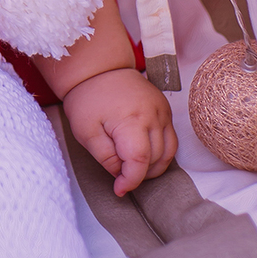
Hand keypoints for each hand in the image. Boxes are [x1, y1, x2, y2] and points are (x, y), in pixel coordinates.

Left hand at [61, 67, 176, 195]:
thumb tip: (121, 175)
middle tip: (120, 175)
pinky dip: (160, 153)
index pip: (140, 162)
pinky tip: (143, 154)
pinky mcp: (166, 109)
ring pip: (168, 153)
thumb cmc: (88, 98)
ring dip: (153, 167)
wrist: (98, 68)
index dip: (130, 181)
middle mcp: (153, 115)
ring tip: (131, 166)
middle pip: (156, 160)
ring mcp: (163, 111)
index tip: (118, 189)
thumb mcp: (86, 132)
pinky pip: (171, 139)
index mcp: (131, 120)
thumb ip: (106, 158)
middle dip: (139, 174)